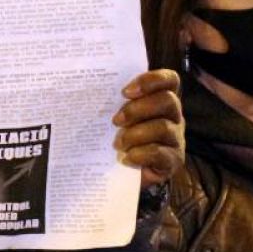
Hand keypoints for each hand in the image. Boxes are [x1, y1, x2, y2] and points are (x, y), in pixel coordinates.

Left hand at [113, 69, 183, 186]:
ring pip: (164, 127)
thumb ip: (109, 100)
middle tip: (116, 121)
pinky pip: (161, 153)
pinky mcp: (173, 161)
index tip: (124, 92)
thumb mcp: (114, 115)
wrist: (123, 172)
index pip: (169, 80)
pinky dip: (140, 155)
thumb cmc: (117, 135)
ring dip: (135, 134)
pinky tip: (126, 157)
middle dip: (138, 109)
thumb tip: (77, 88)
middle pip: (168, 101)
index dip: (151, 80)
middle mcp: (172, 116)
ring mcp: (175, 138)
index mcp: (159, 98)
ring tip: (117, 143)